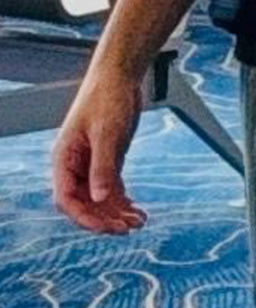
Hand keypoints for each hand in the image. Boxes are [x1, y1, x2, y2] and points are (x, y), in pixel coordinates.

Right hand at [51, 65, 147, 234]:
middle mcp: (75, 165)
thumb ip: (103, 167)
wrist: (119, 77)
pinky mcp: (108, 159)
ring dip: (116, 213)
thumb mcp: (107, 133)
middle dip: (103, 218)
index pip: (66, 198)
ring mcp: (92, 163)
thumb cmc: (106, 98)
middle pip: (83, 203)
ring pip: (99, 198)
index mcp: (64, 158)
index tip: (105, 228)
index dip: (83, 217)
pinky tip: (138, 212)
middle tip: (127, 229)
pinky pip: (112, 187)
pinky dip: (124, 201)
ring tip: (138, 223)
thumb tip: (100, 198)